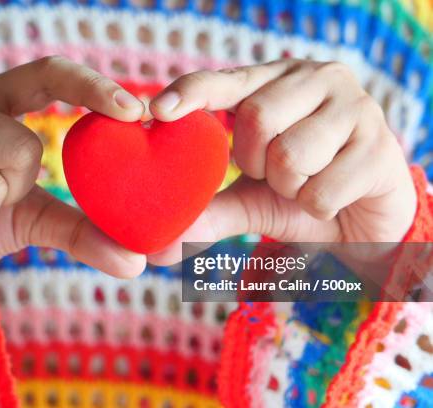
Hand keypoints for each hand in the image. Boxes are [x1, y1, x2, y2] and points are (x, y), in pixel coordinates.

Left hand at [148, 59, 416, 263]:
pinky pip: (322, 189)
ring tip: (308, 181)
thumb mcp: (250, 199)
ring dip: (289, 186)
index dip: (191, 92)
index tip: (157, 111)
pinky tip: (335, 196)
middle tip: (275, 171)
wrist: (366, 221)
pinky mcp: (381, 144)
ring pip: (290, 154)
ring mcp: (355, 106)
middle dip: (255, 161)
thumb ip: (207, 211)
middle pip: (257, 117)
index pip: (226, 79)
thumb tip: (156, 249)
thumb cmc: (301, 194)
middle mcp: (316, 79)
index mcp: (275, 82)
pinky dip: (317, 206)